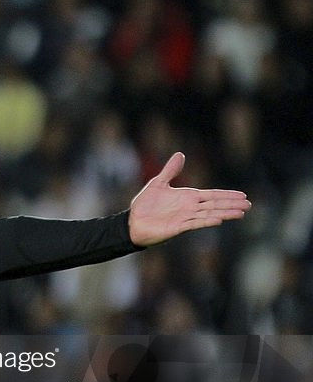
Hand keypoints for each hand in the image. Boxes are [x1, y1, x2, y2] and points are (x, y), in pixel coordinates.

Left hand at [128, 152, 249, 246]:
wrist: (132, 222)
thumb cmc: (144, 205)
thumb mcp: (157, 183)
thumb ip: (170, 171)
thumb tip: (180, 154)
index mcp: (187, 197)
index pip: (211, 195)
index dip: (226, 195)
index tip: (242, 195)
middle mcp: (189, 207)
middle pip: (215, 204)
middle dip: (231, 203)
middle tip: (249, 204)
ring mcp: (185, 218)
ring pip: (210, 214)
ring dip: (225, 213)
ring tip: (241, 213)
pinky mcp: (178, 227)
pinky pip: (195, 223)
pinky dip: (207, 221)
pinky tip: (220, 219)